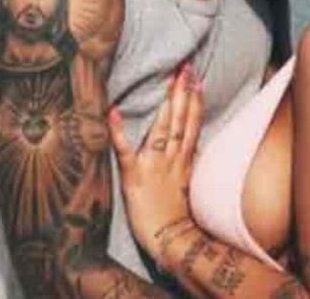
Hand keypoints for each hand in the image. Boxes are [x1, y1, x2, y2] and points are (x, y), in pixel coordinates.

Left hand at [108, 64, 204, 265]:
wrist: (172, 241)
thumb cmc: (179, 218)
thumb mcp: (189, 185)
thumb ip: (189, 161)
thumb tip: (193, 142)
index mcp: (184, 160)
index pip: (192, 124)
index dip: (194, 100)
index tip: (197, 79)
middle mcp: (172, 158)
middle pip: (180, 120)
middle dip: (183, 92)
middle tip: (185, 67)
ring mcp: (154, 165)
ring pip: (163, 129)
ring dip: (166, 103)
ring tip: (169, 79)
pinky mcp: (133, 176)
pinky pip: (124, 151)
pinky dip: (118, 131)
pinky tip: (112, 111)